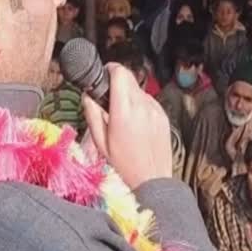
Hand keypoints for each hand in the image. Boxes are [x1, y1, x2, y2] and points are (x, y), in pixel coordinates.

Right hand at [83, 63, 172, 188]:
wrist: (153, 181)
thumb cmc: (124, 166)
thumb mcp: (100, 142)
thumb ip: (93, 114)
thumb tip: (87, 95)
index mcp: (124, 111)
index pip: (120, 73)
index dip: (110, 69)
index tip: (104, 74)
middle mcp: (142, 106)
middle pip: (130, 78)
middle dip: (117, 82)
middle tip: (108, 97)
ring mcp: (155, 110)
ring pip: (139, 90)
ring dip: (129, 95)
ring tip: (122, 116)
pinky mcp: (163, 116)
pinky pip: (149, 102)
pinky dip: (140, 105)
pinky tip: (135, 123)